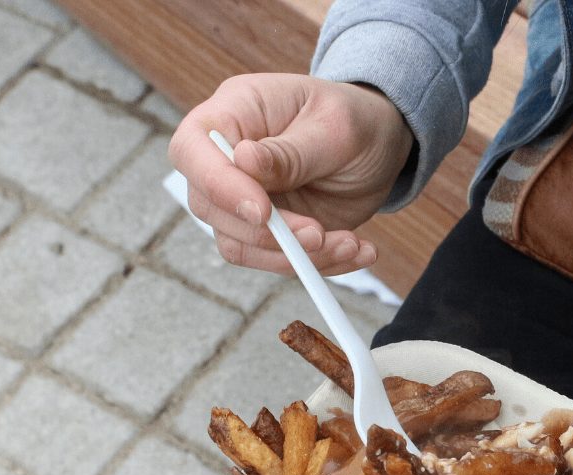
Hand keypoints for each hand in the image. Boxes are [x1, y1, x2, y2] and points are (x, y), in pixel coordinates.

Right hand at [168, 73, 413, 274]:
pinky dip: (319, 264)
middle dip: (267, 233)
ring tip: (351, 244)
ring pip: (240, 244)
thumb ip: (290, 152)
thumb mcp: (334, 128)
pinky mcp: (270, 230)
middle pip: (209, 207)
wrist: (381, 144)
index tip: (263, 212)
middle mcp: (228, 159)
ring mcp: (245, 198)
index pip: (192, 149)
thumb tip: (243, 160)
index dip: (218, 185)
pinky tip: (358, 251)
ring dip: (296, 257)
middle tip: (319, 234)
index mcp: (234, 112)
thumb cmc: (355, 120)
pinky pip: (275, 260)